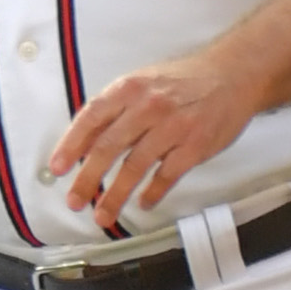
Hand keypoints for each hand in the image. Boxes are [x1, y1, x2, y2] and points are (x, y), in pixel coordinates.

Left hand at [42, 48, 258, 224]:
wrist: (233, 75)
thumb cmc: (183, 82)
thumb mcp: (143, 83)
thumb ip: (114, 110)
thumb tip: (82, 143)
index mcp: (130, 88)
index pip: (91, 117)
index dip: (71, 145)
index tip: (57, 168)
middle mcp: (148, 106)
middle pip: (109, 147)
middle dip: (88, 179)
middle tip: (75, 201)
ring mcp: (173, 127)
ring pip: (135, 167)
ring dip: (116, 195)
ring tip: (103, 214)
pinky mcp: (195, 145)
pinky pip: (167, 175)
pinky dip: (153, 192)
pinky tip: (142, 203)